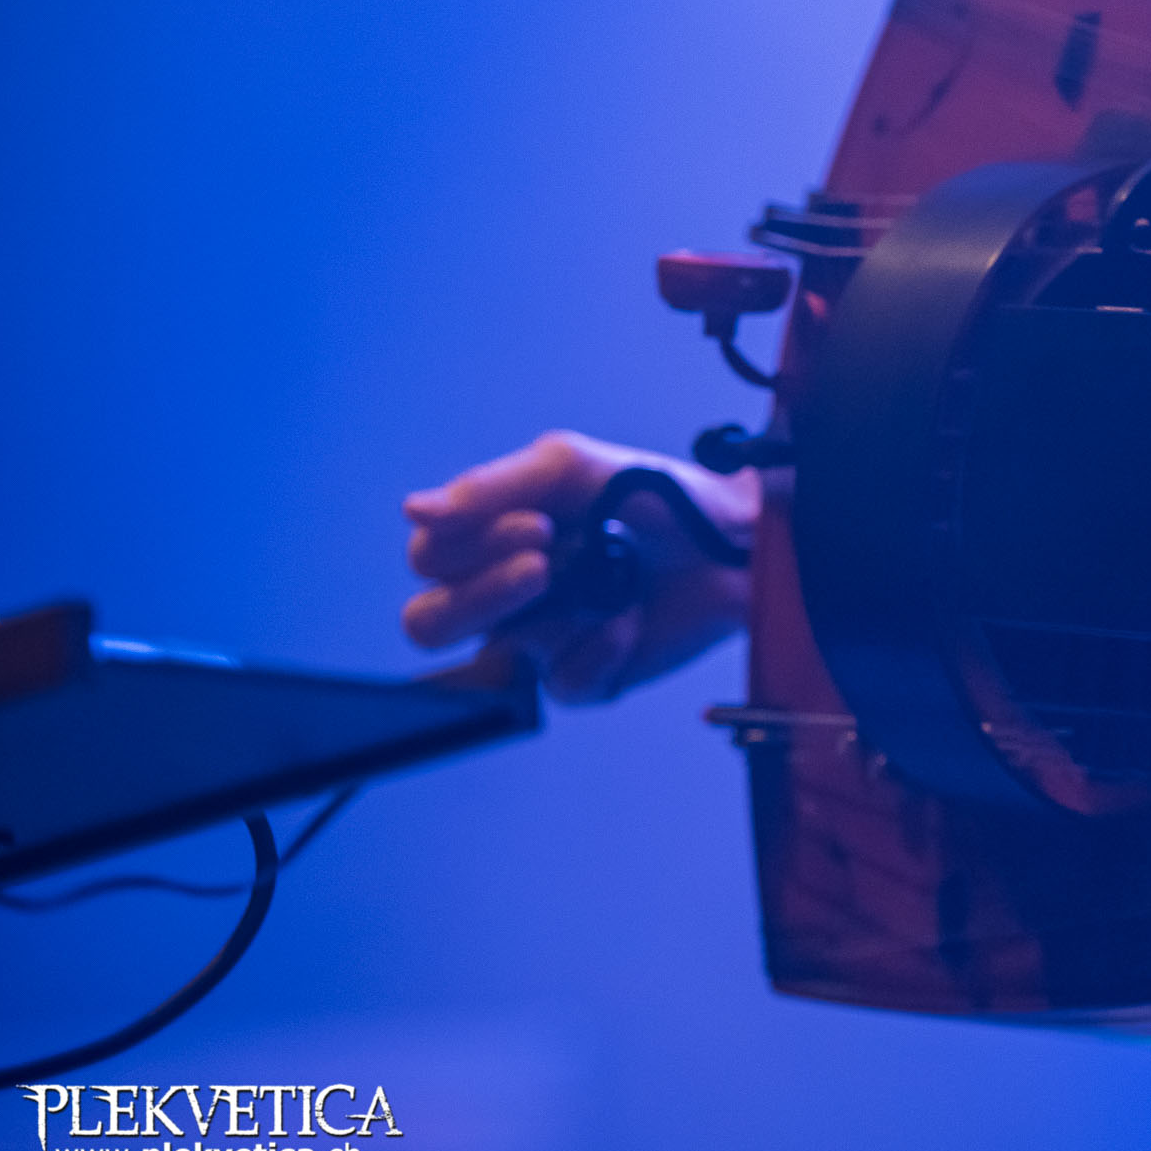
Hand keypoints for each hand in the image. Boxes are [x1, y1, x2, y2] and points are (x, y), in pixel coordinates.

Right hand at [402, 431, 757, 702]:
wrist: (737, 532)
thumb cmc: (654, 492)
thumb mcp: (571, 466)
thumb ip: (492, 486)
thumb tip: (413, 509)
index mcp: (491, 541)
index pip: (428, 561)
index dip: (467, 547)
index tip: (536, 523)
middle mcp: (507, 595)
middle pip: (430, 623)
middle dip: (480, 595)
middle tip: (545, 563)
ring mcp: (546, 639)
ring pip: (492, 662)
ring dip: (546, 618)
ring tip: (598, 583)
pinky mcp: (591, 675)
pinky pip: (564, 684)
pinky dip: (599, 648)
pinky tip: (632, 619)